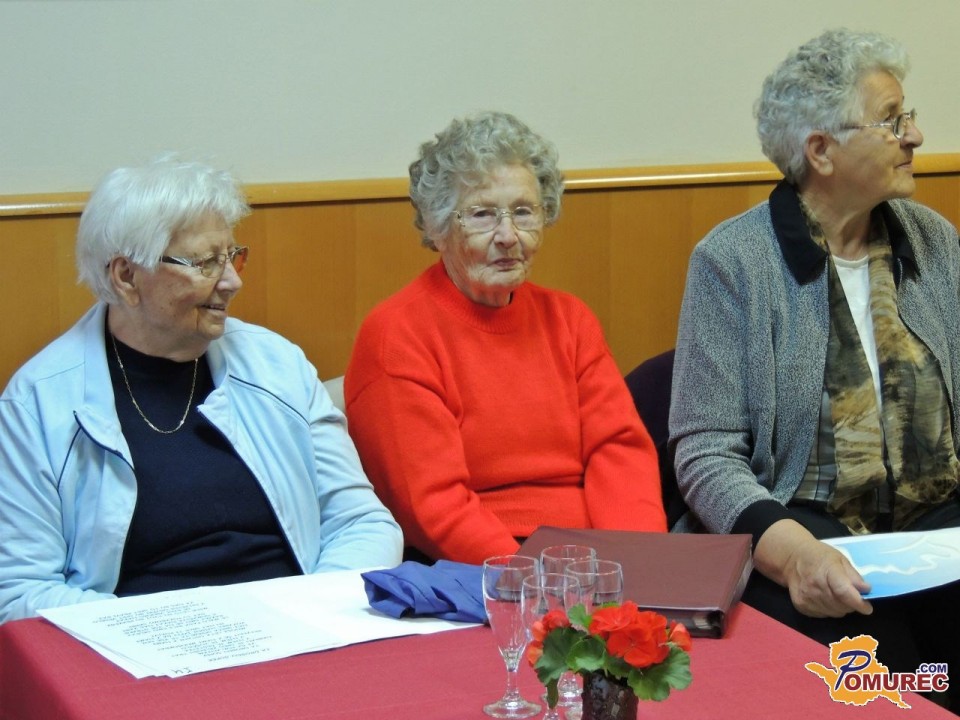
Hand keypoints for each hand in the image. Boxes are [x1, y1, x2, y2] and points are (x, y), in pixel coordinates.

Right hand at [755, 520, 872, 617]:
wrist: (791, 559)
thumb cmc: (819, 556)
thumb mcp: (840, 559)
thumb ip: (854, 576)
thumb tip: (866, 590)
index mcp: (827, 571)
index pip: (844, 592)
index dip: (858, 602)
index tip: (867, 607)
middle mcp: (815, 586)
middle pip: (841, 606)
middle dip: (851, 605)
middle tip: (852, 597)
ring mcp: (806, 597)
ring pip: (834, 613)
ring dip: (840, 608)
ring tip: (837, 596)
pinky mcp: (801, 606)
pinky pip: (823, 615)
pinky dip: (829, 610)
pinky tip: (826, 599)